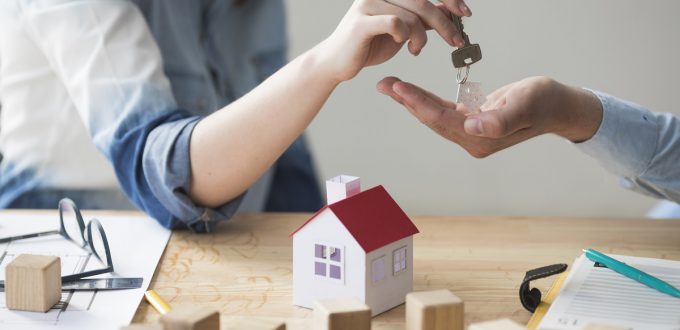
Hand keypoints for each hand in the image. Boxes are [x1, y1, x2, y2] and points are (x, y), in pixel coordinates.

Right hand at [317, 0, 471, 82]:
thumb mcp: (402, 29)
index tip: (465, 12)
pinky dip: (405, 36)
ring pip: (411, 16)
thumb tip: (449, 9)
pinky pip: (395, 23)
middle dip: (444, 23)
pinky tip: (404, 46)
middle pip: (422, 2)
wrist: (338, 63)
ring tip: (416, 50)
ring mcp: (368, 4)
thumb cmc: (368, 44)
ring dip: (421, 37)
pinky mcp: (361, 22)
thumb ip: (422, 18)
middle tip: (455, 41)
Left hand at [377, 76, 602, 157]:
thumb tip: (473, 127)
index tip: (399, 88)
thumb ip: (501, 119)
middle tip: (384, 84)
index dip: (419, 103)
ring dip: (412, 100)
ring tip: (390, 86)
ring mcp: (471, 133)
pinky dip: (426, 99)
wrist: (558, 106)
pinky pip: (443, 110)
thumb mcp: (525, 105)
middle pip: (432, 119)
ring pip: (434, 115)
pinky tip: (411, 92)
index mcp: (481, 139)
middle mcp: (472, 139)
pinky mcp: (471, 122)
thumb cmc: (545, 103)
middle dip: (407, 101)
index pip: (442, 120)